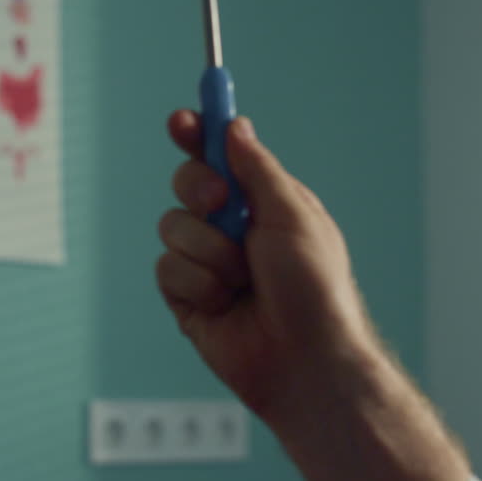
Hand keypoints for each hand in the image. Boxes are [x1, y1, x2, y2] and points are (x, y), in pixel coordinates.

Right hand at [156, 110, 387, 426]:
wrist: (304, 359)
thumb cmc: (314, 288)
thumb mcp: (293, 214)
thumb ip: (257, 168)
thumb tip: (235, 126)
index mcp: (264, 203)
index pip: (221, 158)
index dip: (199, 136)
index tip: (182, 121)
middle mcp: (233, 229)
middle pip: (186, 183)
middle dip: (198, 189)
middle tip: (219, 202)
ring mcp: (207, 264)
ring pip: (172, 227)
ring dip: (207, 250)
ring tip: (241, 279)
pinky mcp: (188, 298)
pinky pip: (167, 269)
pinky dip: (196, 283)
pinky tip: (224, 304)